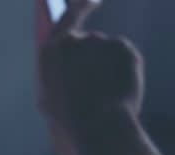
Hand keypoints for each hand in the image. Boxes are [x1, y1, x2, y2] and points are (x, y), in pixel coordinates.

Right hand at [38, 0, 144, 131]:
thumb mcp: (48, 99)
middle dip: (95, 59)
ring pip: (108, 52)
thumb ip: (55, 77)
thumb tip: (60, 73)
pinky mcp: (123, 47)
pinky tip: (119, 90)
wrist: (99, 123)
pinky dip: (125, 71)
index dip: (81, 8)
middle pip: (90, 42)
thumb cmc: (71, 119)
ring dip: (109, 68)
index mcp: (52, 51)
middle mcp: (75, 40)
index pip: (68, 18)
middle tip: (98, 85)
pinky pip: (125, 57)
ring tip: (105, 97)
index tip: (93, 1)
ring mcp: (101, 41)